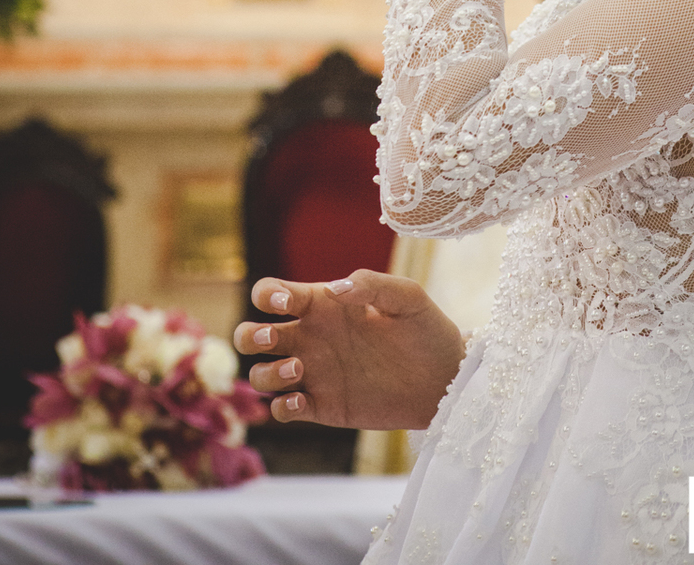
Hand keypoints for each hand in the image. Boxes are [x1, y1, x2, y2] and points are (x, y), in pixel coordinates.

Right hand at [235, 270, 464, 429]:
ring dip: (266, 373)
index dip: (267, 294)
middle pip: (252, 334)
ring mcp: (315, 374)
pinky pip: (285, 410)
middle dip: (249, 334)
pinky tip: (303, 400)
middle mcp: (311, 337)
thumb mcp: (406, 297)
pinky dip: (282, 407)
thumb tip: (333, 289)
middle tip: (272, 336)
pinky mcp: (324, 407)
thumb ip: (370, 284)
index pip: (274, 293)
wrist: (445, 380)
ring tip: (298, 370)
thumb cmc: (426, 329)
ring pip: (262, 374)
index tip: (285, 302)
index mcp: (323, 305)